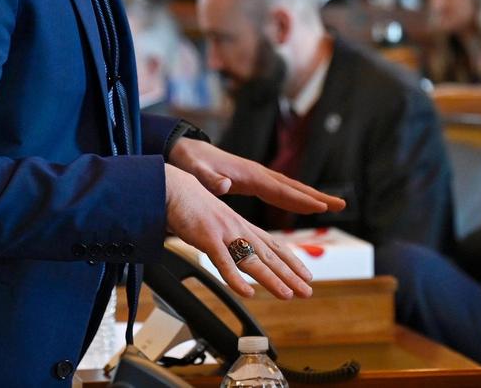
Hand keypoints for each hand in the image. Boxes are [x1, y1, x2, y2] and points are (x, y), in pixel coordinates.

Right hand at [165, 165, 313, 298]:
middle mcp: (238, 229)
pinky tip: (247, 292)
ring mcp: (224, 233)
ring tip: (288, 294)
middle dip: (290, 275)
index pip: (273, 246)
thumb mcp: (217, 222)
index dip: (291, 262)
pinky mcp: (207, 237)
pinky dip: (235, 278)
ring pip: (252, 260)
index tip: (306, 275)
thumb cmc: (191, 206)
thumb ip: (230, 237)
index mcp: (242, 226)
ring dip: (272, 279)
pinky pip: (223, 261)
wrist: (172, 187)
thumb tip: (239, 252)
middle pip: (269, 256)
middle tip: (307, 291)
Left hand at [169, 138, 345, 213]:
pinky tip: (305, 206)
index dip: (300, 200)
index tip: (321, 208)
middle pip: (294, 187)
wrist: (185, 149)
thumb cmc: (190, 162)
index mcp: (249, 175)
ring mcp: (258, 176)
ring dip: (312, 197)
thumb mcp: (195, 171)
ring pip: (291, 188)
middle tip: (341, 204)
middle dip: (317, 196)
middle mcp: (259, 173)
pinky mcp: (254, 181)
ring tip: (334, 206)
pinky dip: (296, 198)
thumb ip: (209, 179)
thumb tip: (224, 186)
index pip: (280, 190)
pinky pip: (281, 191)